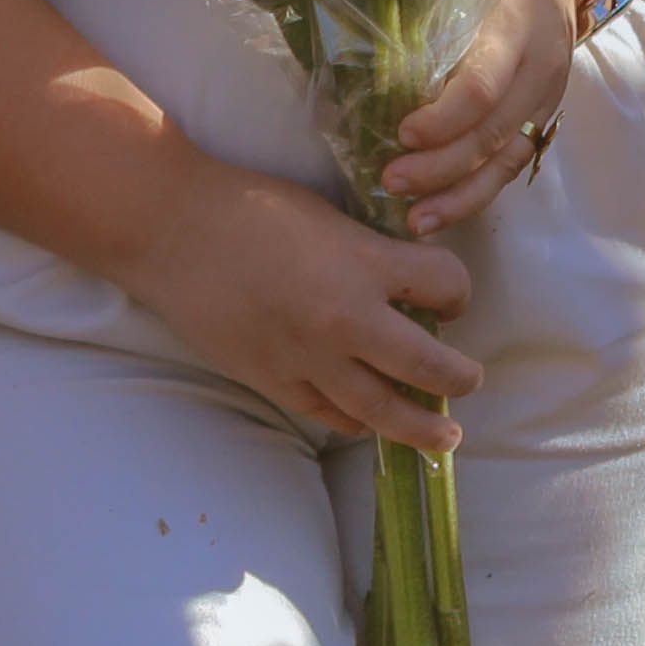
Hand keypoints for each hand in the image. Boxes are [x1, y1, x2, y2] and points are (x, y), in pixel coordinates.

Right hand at [122, 156, 479, 451]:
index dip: (457, 292)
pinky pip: (328, 415)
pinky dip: (355, 422)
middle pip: (428, 365)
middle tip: (470, 381)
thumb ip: (368, 254)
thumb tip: (402, 283)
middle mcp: (345, 318)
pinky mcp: (274, 381)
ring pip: (382, 409)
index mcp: (363, 263)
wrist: (173, 230)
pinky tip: (368, 423)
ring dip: (420, 426)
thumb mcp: (328, 217)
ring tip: (444, 437)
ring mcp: (309, 358)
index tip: (450, 298)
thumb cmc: (249, 207)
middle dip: (458, 378)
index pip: (446, 285)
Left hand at [392, 0, 580, 235]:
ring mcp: (547, 99)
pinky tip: (442, 211)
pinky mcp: (544, 119)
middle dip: (441, 167)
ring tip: (416, 221)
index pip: (483, 87)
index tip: (403, 133)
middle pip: (492, 133)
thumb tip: (353, 43)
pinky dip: (477, 193)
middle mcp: (539, 69)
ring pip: (507, 160)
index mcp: (515, 27)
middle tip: (391, 181)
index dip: (443, 119)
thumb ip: (427, 8)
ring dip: (460, 196)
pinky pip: (512, 165)